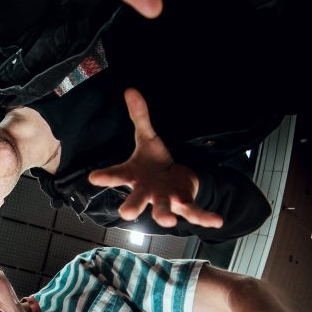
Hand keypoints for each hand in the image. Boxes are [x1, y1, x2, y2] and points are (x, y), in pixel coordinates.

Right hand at [89, 87, 224, 229]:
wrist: (172, 181)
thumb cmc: (154, 162)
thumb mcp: (147, 139)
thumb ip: (140, 117)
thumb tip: (130, 90)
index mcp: (134, 176)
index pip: (117, 175)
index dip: (105, 176)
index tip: (93, 178)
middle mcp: (146, 192)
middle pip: (136, 200)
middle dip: (132, 206)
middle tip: (126, 213)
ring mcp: (164, 200)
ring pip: (161, 210)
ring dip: (164, 216)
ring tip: (168, 222)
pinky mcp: (183, 204)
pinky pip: (194, 212)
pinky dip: (205, 217)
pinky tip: (218, 221)